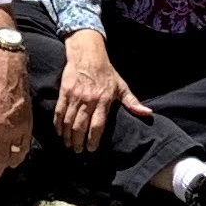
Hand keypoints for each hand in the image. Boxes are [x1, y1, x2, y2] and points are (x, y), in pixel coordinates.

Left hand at [0, 40, 34, 183]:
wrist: (6, 70)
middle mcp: (5, 130)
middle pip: (0, 160)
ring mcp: (19, 128)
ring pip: (14, 156)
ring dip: (6, 166)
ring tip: (0, 170)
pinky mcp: (28, 124)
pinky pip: (25, 146)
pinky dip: (19, 156)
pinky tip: (14, 160)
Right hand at [56, 32, 141, 153]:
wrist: (88, 54)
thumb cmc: (106, 73)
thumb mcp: (121, 86)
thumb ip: (133, 102)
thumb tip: (148, 113)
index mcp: (104, 100)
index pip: (97, 125)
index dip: (93, 139)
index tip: (91, 149)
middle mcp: (89, 99)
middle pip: (81, 126)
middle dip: (78, 142)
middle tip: (78, 151)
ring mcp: (75, 96)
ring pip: (69, 121)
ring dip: (67, 136)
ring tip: (69, 145)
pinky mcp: (65, 92)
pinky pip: (59, 111)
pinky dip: (58, 124)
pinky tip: (59, 132)